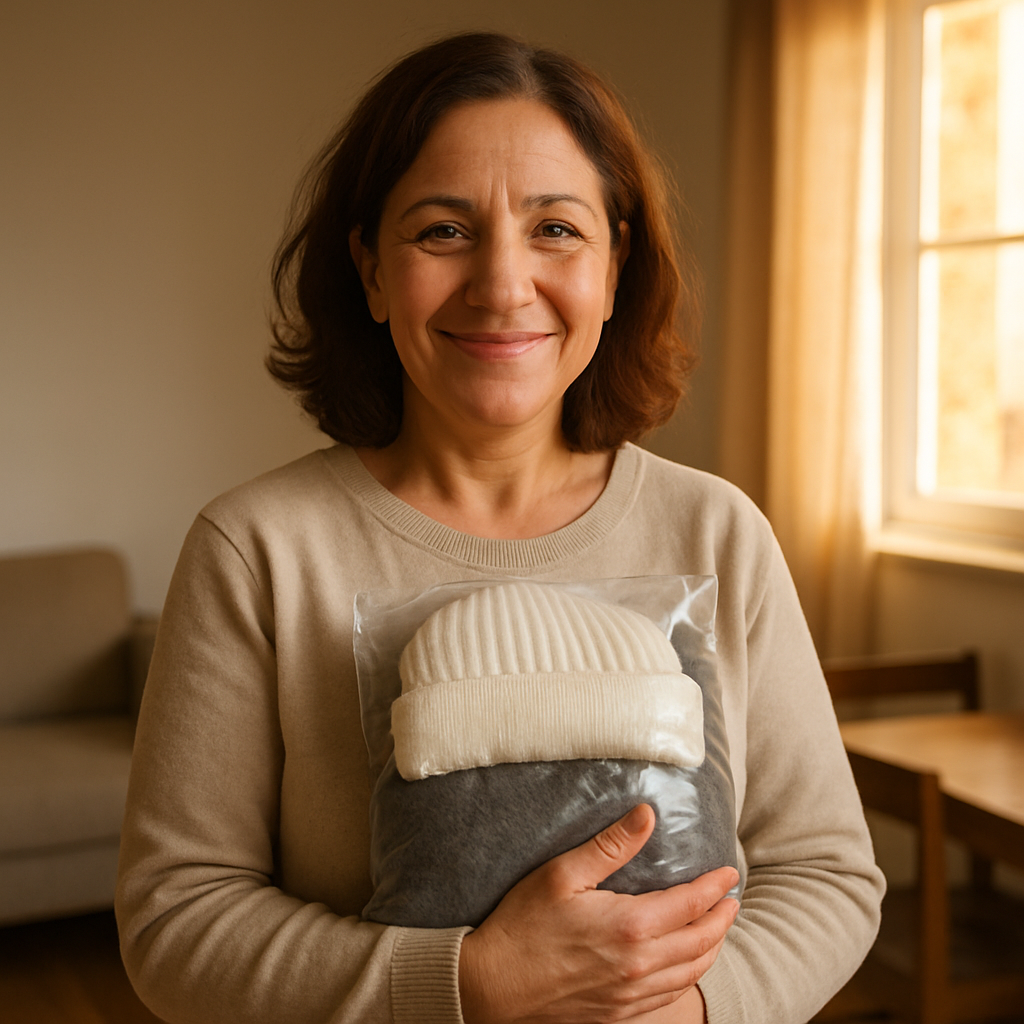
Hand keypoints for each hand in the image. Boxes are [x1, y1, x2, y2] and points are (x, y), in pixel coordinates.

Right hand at [458, 804, 739, 1023]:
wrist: (491, 987)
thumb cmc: (522, 926)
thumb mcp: (562, 875)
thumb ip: (610, 846)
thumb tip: (647, 815)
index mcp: (630, 927)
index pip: (691, 904)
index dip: (715, 887)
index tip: (729, 872)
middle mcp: (639, 966)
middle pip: (701, 941)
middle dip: (723, 918)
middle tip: (731, 898)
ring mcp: (631, 995)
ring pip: (691, 973)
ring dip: (712, 948)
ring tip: (718, 927)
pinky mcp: (618, 1014)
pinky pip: (670, 996)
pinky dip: (690, 976)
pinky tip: (686, 964)